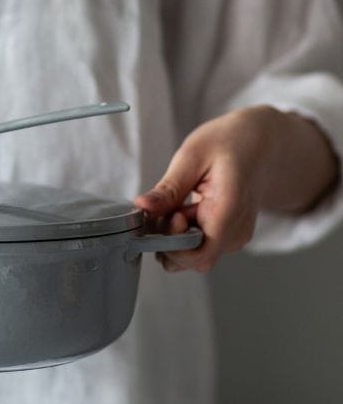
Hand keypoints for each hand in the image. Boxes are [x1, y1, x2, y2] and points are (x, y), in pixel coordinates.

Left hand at [135, 106, 338, 273]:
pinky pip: (198, 246)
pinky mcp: (228, 236)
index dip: (174, 242)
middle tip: (164, 208)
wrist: (262, 144)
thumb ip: (168, 188)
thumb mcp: (192, 156)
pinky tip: (182, 209)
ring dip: (174, 237)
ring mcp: (234, 237)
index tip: (168, 214)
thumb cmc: (229, 144)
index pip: (200, 254)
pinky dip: (182, 234)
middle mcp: (237, 232)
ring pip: (194, 255)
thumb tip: (142, 207)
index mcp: (230, 210)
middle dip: (169, 240)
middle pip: (194, 259)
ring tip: (176, 205)